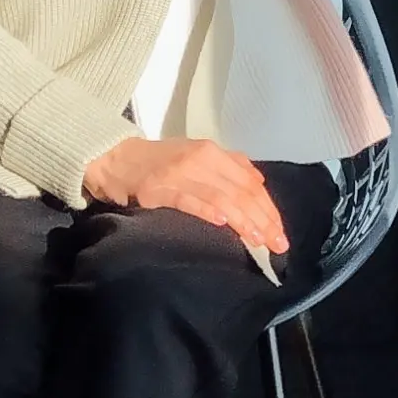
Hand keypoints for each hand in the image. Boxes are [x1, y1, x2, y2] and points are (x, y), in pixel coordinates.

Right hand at [82, 136, 290, 258]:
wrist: (117, 158)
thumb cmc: (161, 162)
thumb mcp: (198, 157)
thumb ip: (228, 168)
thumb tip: (259, 184)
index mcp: (213, 153)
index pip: (250, 182)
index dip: (268, 208)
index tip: (280, 232)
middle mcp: (201, 159)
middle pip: (240, 191)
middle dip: (262, 219)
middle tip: (277, 244)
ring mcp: (179, 172)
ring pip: (220, 196)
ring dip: (242, 220)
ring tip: (257, 241)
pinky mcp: (158, 188)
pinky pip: (187, 199)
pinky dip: (206, 210)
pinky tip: (221, 223)